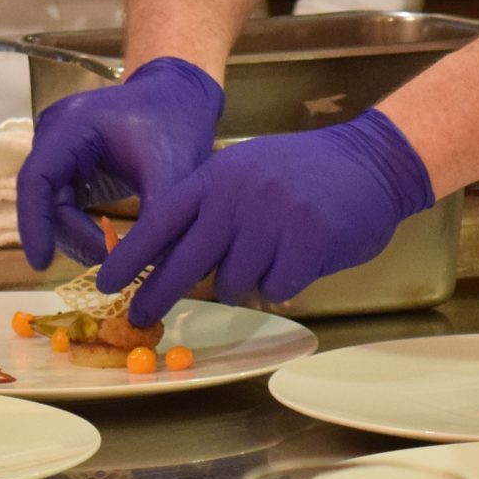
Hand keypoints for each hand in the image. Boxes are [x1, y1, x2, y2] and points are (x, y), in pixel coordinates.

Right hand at [16, 57, 223, 269]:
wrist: (182, 98)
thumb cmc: (177, 125)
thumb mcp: (173, 172)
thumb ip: (157, 219)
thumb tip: (144, 271)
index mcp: (72, 125)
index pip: (36, 179)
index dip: (34, 224)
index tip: (42, 265)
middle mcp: (55, 134)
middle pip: (43, 198)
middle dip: (69, 235)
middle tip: (105, 261)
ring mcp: (59, 150)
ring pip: (52, 206)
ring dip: (77, 235)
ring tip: (113, 254)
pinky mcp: (69, 166)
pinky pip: (64, 204)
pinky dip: (82, 227)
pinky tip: (107, 245)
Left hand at [95, 108, 434, 324]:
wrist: (372, 160)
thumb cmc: (304, 171)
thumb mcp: (247, 171)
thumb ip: (211, 207)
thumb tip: (165, 260)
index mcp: (218, 176)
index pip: (161, 220)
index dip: (130, 256)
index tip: (105, 284)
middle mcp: (238, 196)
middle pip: (184, 262)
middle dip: (158, 295)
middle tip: (140, 318)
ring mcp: (272, 219)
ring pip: (231, 282)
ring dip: (244, 280)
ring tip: (271, 252)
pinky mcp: (306, 244)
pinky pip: (274, 288)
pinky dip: (283, 282)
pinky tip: (301, 256)